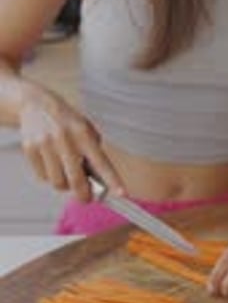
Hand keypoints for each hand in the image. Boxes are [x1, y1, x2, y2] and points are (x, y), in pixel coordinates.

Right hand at [19, 83, 124, 201]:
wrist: (35, 104)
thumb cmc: (65, 120)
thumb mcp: (84, 128)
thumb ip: (92, 151)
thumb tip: (97, 180)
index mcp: (82, 132)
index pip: (101, 161)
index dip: (112, 179)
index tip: (121, 193)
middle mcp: (64, 138)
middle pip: (76, 179)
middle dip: (84, 194)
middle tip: (87, 198)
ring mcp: (45, 144)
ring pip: (58, 182)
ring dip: (64, 185)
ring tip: (66, 174)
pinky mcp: (30, 149)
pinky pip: (43, 177)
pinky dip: (49, 176)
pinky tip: (52, 164)